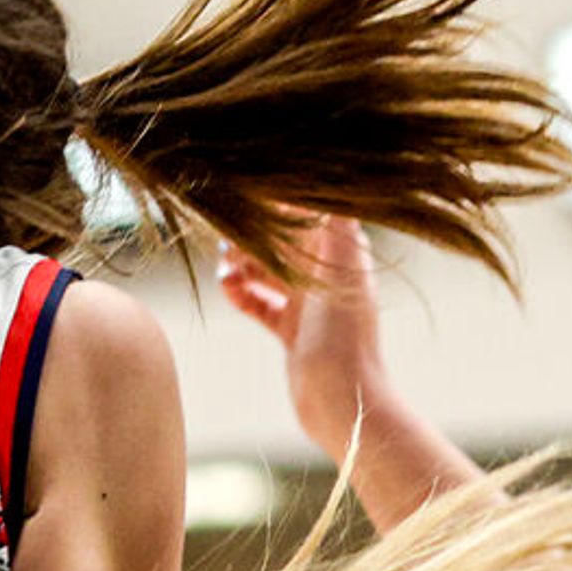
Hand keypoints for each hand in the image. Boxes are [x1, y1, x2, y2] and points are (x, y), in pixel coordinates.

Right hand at [218, 218, 381, 454]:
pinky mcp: (290, 329)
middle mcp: (326, 273)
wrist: (341, 398)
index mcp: (342, 252)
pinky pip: (258, 300)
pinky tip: (228, 289)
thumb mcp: (341, 263)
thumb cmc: (344, 331)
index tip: (245, 196)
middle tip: (228, 239)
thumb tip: (322, 172)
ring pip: (264, 267)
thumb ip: (332, 216)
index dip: (273, 202)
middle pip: (280, 238)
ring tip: (227, 270)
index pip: (303, 211)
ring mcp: (307, 302)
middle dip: (251, 233)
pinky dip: (240, 292)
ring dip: (240, 263)